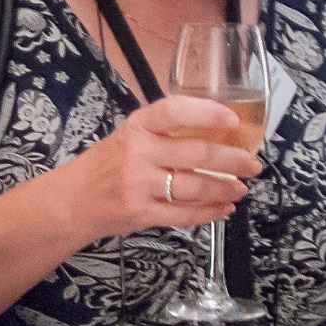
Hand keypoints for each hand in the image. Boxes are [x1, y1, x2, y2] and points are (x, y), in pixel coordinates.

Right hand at [66, 95, 260, 243]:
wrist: (74, 200)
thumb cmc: (107, 164)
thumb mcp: (130, 135)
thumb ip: (165, 131)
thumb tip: (216, 130)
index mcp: (137, 127)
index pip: (175, 111)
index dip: (208, 113)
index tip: (233, 120)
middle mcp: (138, 153)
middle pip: (197, 154)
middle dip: (233, 160)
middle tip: (251, 163)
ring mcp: (140, 185)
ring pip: (196, 187)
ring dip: (226, 188)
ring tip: (240, 188)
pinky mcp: (142, 213)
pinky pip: (185, 214)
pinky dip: (210, 212)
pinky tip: (223, 208)